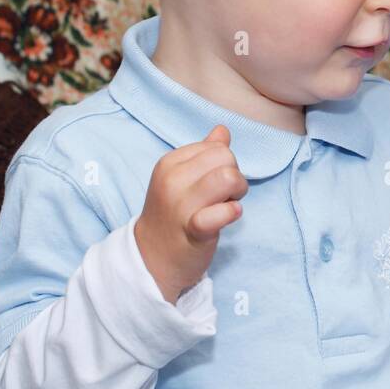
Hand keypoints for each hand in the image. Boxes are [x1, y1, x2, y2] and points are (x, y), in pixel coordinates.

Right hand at [134, 125, 247, 303]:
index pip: (216, 147)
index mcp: (170, 163)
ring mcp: (180, 205)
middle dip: (235, 175)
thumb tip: (222, 130)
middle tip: (223, 196)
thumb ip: (203, 153)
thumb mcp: (182, 179)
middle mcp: (172, 180)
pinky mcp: (193, 229)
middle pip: (226, 158)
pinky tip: (229, 217)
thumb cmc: (173, 214)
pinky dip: (232, 212)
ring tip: (227, 205)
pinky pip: (222, 211)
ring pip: (229, 177)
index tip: (213, 185)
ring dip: (238, 192)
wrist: (152, 258)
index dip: (225, 165)